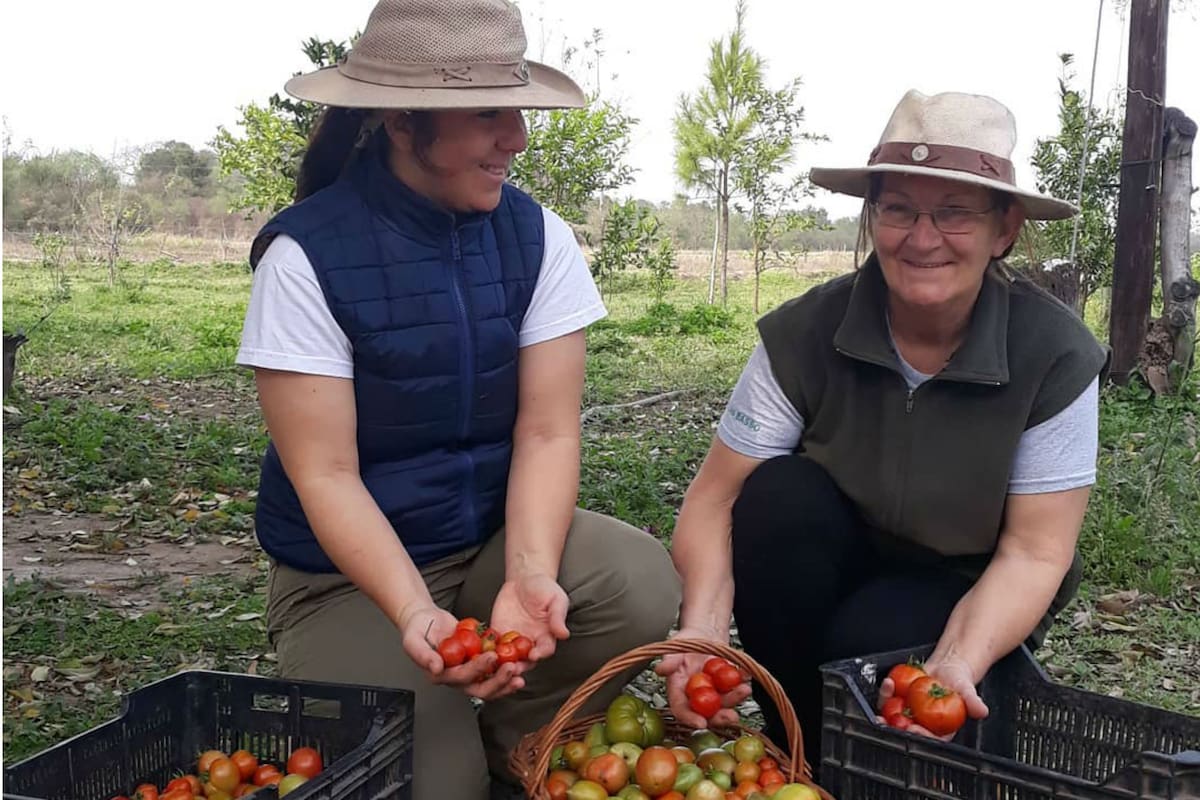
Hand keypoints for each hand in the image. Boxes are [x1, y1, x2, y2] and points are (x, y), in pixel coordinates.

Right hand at [395, 603, 524, 700]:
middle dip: (498, 681)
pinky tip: (519, 660)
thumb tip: (436, 668)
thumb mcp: (413, 641)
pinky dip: (506, 666)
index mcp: (442, 675)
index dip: (477, 670)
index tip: (490, 656)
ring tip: (520, 670)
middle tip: (512, 669)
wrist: (425, 619)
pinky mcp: (478, 660)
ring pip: (490, 682)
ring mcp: (469, 669)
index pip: (462, 678)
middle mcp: (457, 677)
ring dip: (506, 680)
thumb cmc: (416, 631)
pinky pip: (494, 667)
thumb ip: (423, 656)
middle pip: (480, 688)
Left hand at [489, 573, 569, 662]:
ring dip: (501, 663)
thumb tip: (564, 634)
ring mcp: (513, 640)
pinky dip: (486, 651)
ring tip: (495, 663)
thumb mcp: (555, 599)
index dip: (540, 654)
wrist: (524, 579)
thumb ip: (558, 617)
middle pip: (525, 660)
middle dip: (519, 666)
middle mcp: (530, 642)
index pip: (545, 650)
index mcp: (546, 636)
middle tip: (512, 668)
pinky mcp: (498, 633)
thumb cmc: (544, 588)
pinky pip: (491, 645)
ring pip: (507, 658)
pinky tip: (480, 652)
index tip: (534, 655)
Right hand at [654, 627, 751, 729]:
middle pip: (707, 714)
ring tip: (744, 690)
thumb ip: (669, 661)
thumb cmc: (686, 643)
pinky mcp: (728, 684)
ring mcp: (714, 692)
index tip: (701, 723)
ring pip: (725, 703)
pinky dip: (743, 681)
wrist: (703, 633)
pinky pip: (737, 686)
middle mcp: (697, 696)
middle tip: (731, 717)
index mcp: (680, 691)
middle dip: (720, 718)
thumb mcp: (674, 649)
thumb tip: (660, 670)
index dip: (690, 719)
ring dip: (735, 699)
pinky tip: (746, 675)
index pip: (682, 710)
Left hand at [875, 655, 986, 740]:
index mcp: (940, 729)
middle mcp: (923, 723)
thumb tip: (982, 711)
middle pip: (907, 731)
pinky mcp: (901, 700)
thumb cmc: (959, 682)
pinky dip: (886, 693)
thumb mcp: (968, 691)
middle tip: (886, 723)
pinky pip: (889, 700)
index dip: (920, 736)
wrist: (948, 668)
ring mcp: (910, 712)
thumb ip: (973, 702)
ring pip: (894, 718)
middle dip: (895, 730)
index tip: (913, 729)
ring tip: (882, 705)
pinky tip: (889, 684)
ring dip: (885, 713)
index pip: (929, 738)